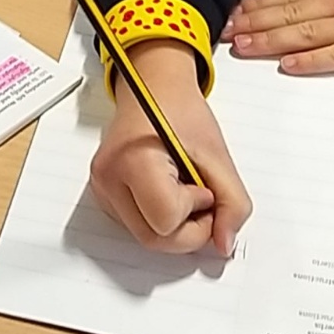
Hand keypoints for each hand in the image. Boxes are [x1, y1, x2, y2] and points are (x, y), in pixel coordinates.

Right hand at [89, 40, 251, 256]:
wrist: (153, 88)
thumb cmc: (179, 110)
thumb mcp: (218, 155)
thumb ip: (232, 203)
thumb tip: (225, 245)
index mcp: (134, 160)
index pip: (166, 221)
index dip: (196, 213)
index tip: (204, 188)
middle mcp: (109, 178)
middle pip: (154, 239)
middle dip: (189, 230)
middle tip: (204, 199)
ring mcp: (102, 189)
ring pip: (146, 238)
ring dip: (176, 227)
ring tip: (185, 192)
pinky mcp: (103, 195)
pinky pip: (138, 227)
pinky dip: (161, 221)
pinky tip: (169, 193)